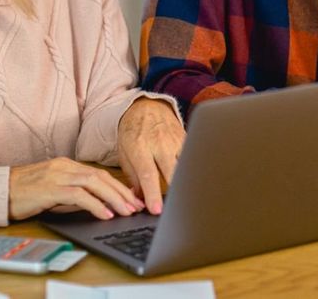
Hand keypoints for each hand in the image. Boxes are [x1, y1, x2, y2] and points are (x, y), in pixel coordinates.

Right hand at [8, 157, 143, 220]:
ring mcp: (57, 175)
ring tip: (127, 211)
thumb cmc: (23, 194)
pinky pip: (79, 196)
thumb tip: (98, 205)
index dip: (118, 186)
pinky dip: (95, 205)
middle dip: (121, 192)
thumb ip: (74, 195)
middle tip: (137, 205)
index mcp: (66, 165)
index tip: (132, 198)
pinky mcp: (50, 188)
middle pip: (101, 177)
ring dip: (114, 198)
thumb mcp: (53, 192)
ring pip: (94, 183)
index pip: (99, 174)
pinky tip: (105, 214)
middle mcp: (64, 167)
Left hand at [117, 97, 185, 214]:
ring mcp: (175, 140)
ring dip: (184, 183)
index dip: (153, 194)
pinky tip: (192, 182)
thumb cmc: (133, 132)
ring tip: (185, 199)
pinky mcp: (186, 139)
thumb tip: (138, 201)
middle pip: (171, 171)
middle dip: (175, 192)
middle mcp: (160, 143)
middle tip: (174, 210)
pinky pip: (191, 158)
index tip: (156, 210)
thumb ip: (132, 177)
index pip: (148, 174)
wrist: (146, 106)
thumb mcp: (124, 153)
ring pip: (185, 166)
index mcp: (140, 147)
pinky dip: (191, 171)